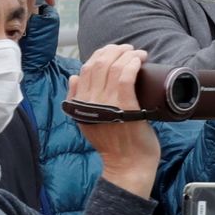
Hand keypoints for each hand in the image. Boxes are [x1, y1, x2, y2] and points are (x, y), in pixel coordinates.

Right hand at [68, 45, 161, 195]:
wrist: (127, 166)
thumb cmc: (114, 144)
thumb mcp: (87, 122)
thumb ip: (78, 100)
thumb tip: (74, 77)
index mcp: (79, 103)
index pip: (86, 69)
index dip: (101, 55)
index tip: (115, 51)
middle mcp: (89, 102)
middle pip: (99, 64)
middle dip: (115, 51)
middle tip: (128, 49)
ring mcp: (106, 104)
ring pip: (113, 68)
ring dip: (126, 55)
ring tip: (137, 53)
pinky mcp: (125, 107)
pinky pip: (125, 78)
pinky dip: (132, 64)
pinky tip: (139, 60)